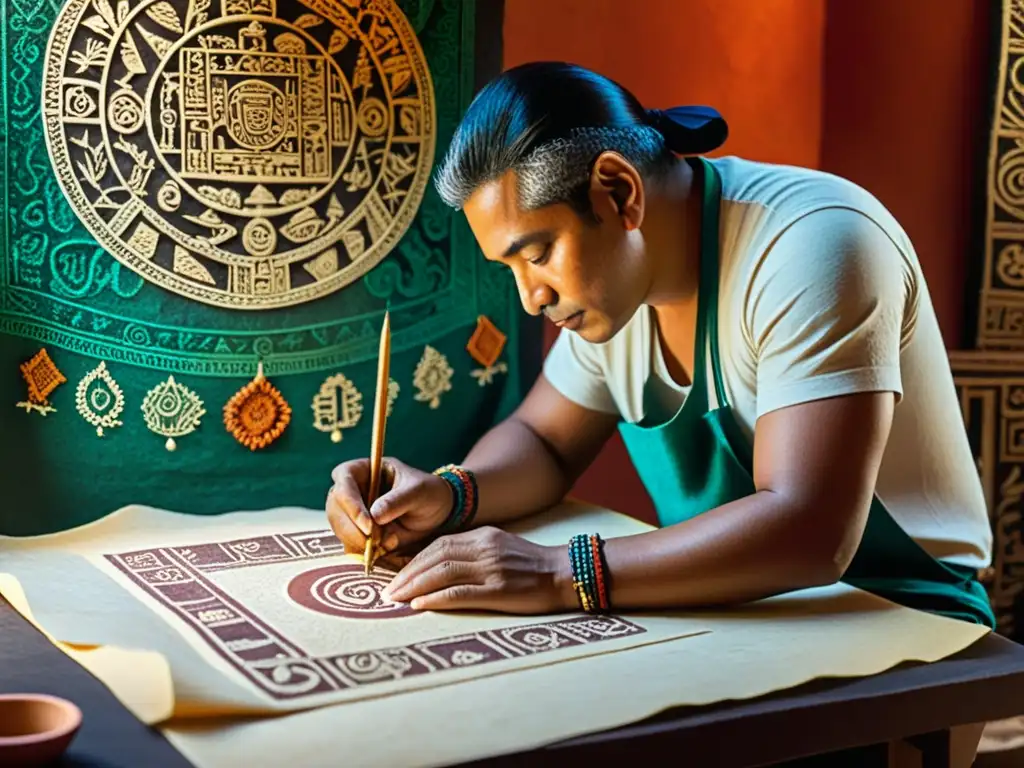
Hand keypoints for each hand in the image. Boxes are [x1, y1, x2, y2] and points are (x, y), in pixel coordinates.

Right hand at [326, 457, 452, 559]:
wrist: (437, 513)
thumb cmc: (428, 493)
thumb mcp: (419, 492)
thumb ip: (397, 501)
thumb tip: (374, 516)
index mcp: (364, 469)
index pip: (344, 478)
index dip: (351, 502)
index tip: (368, 524)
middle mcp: (353, 490)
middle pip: (335, 507)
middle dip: (351, 528)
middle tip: (373, 542)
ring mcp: (352, 512)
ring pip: (339, 528)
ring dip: (357, 542)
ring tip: (387, 545)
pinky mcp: (357, 532)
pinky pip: (349, 544)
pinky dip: (362, 553)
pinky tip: (382, 552)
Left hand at [381, 526, 576, 613]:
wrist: (565, 574)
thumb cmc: (533, 565)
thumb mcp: (502, 547)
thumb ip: (475, 551)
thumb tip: (443, 565)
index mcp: (483, 536)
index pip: (439, 545)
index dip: (414, 560)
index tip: (397, 574)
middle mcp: (484, 549)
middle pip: (435, 557)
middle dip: (407, 574)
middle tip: (388, 590)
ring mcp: (491, 569)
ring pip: (442, 573)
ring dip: (414, 586)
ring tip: (396, 599)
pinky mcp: (498, 590)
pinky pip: (459, 593)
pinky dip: (436, 598)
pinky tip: (419, 605)